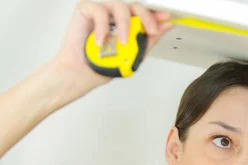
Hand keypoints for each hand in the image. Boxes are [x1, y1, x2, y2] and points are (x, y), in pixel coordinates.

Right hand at [52, 0, 173, 89]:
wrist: (80, 74)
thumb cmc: (102, 65)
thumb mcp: (132, 54)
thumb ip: (148, 39)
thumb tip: (165, 27)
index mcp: (127, 25)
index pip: (144, 14)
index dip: (156, 14)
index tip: (167, 19)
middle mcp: (115, 16)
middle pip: (135, 6)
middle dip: (146, 17)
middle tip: (150, 30)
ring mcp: (101, 12)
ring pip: (119, 5)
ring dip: (124, 25)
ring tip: (121, 43)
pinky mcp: (86, 10)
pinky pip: (98, 10)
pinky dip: (102, 27)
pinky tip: (100, 41)